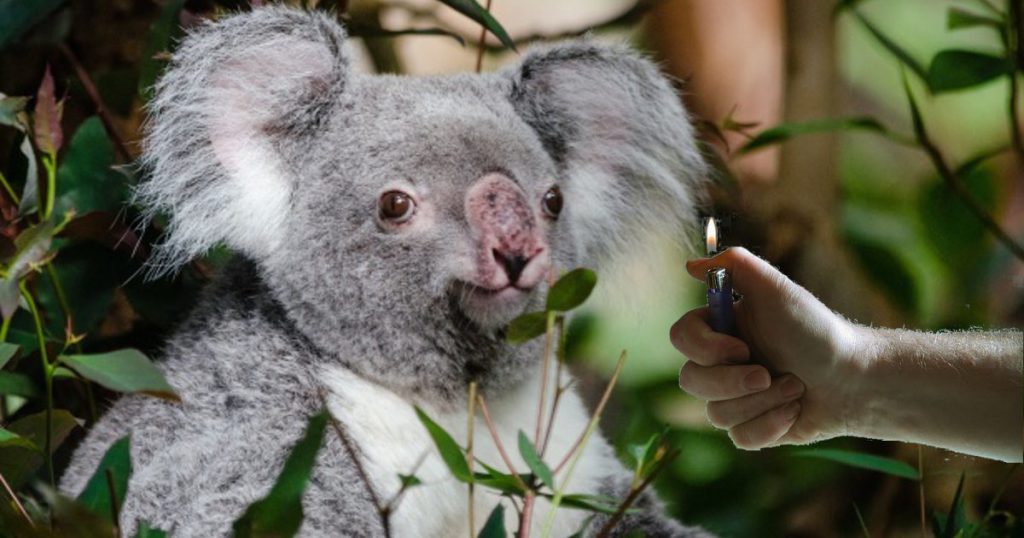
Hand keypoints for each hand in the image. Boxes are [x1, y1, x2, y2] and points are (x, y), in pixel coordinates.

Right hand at [670, 247, 862, 448]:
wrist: (855, 377)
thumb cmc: (815, 329)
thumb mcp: (776, 288)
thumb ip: (734, 264)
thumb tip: (690, 264)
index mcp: (720, 329)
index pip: (680, 338)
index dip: (706, 348)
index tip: (741, 347)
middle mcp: (721, 363)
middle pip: (690, 381)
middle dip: (734, 381)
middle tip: (769, 373)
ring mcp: (734, 398)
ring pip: (716, 413)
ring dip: (763, 401)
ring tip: (795, 388)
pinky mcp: (751, 427)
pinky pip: (739, 437)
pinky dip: (771, 425)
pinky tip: (795, 411)